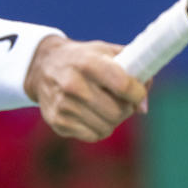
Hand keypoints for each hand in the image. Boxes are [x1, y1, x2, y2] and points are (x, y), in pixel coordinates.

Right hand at [24, 35, 147, 141]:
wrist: (44, 66)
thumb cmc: (83, 58)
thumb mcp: (107, 52)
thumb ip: (133, 71)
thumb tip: (143, 107)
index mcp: (88, 62)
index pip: (123, 85)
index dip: (138, 93)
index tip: (138, 93)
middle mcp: (73, 84)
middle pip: (117, 112)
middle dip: (127, 109)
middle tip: (123, 101)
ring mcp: (63, 105)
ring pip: (106, 127)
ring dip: (112, 120)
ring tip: (106, 106)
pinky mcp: (57, 121)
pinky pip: (92, 136)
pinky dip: (97, 128)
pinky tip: (91, 114)